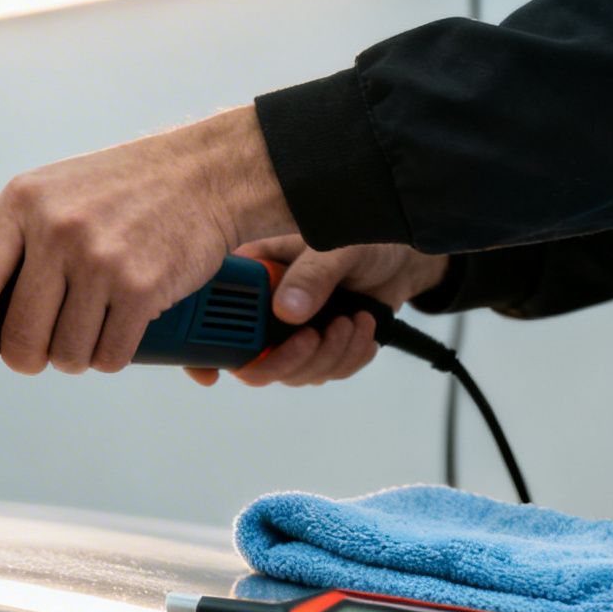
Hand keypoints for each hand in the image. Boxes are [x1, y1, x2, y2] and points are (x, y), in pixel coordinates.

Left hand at [0, 107, 296, 374]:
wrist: (203, 174)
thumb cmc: (120, 186)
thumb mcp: (49, 185)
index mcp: (21, 203)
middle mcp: (56, 230)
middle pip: (18, 338)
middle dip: (27, 358)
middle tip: (40, 350)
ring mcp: (100, 260)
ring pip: (65, 355)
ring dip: (74, 357)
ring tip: (86, 329)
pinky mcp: (141, 288)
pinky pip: (108, 357)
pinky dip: (110, 356)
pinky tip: (116, 330)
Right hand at [185, 236, 448, 387]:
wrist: (402, 257)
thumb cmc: (364, 238)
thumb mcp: (336, 247)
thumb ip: (312, 276)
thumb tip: (286, 311)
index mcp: (253, 278)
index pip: (216, 324)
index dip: (209, 355)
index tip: (219, 373)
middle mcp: (266, 311)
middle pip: (258, 365)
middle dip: (295, 358)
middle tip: (320, 335)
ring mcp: (292, 333)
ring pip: (296, 373)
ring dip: (331, 355)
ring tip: (351, 321)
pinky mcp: (320, 346)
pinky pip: (327, 372)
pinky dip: (350, 357)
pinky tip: (362, 328)